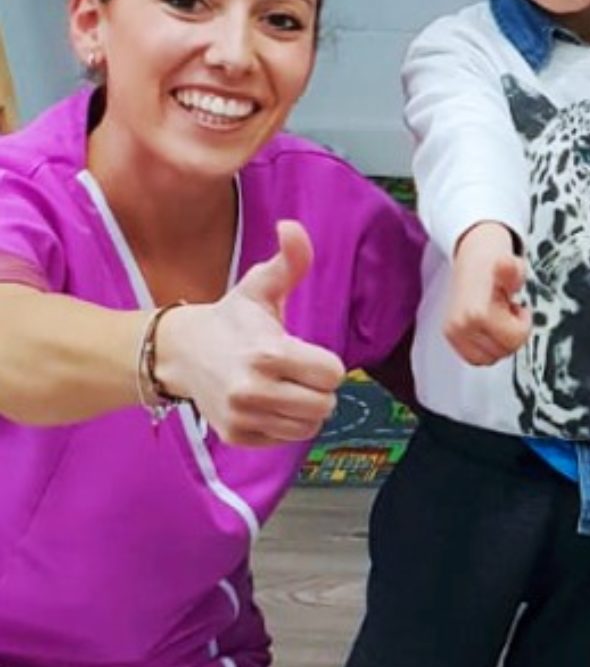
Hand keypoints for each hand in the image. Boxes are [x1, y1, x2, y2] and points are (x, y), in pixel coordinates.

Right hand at [155, 220, 346, 446]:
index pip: (333, 375)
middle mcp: (253, 390)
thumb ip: (289, 261)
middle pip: (325, 404)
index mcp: (268, 353)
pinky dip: (283, 424)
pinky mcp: (236, 436)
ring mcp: (243, 416)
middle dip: (318, 388)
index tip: (305, 353)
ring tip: (283, 387)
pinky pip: (286, 439)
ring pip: (309, 426)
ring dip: (304, 408)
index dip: (326, 364)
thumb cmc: (230, 320)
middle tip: (296, 372)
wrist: (179, 353)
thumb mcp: (260, 287)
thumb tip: (292, 227)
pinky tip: (266, 403)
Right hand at [445, 222, 530, 365]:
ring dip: (500, 341)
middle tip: (509, 313)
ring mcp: (454, 332)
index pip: (513, 340)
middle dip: (512, 334)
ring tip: (499, 319)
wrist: (473, 261)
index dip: (523, 325)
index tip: (519, 309)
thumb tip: (505, 263)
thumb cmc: (494, 266)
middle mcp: (462, 326)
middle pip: (503, 352)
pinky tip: (491, 327)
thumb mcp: (512, 267)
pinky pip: (475, 358)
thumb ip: (512, 270)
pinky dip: (487, 348)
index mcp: (477, 313)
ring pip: (489, 358)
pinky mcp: (451, 336)